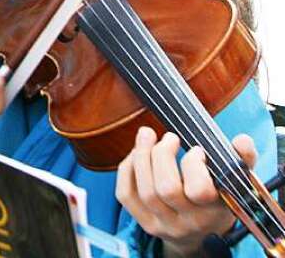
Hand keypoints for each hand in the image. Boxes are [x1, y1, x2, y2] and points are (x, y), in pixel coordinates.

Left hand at [116, 127, 257, 256]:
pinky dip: (127, 169)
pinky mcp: (144, 222)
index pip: (199, 191)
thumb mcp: (236, 182)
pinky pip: (126, 195)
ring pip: (145, 191)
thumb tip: (242, 140)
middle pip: (166, 188)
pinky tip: (135, 154)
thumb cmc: (218, 199)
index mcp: (214, 211)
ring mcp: (164, 224)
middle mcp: (188, 222)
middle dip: (162, 154)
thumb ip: (243, 160)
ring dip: (141, 156)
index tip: (197, 150)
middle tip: (169, 137)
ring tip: (148, 135)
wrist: (200, 234)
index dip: (193, 165)